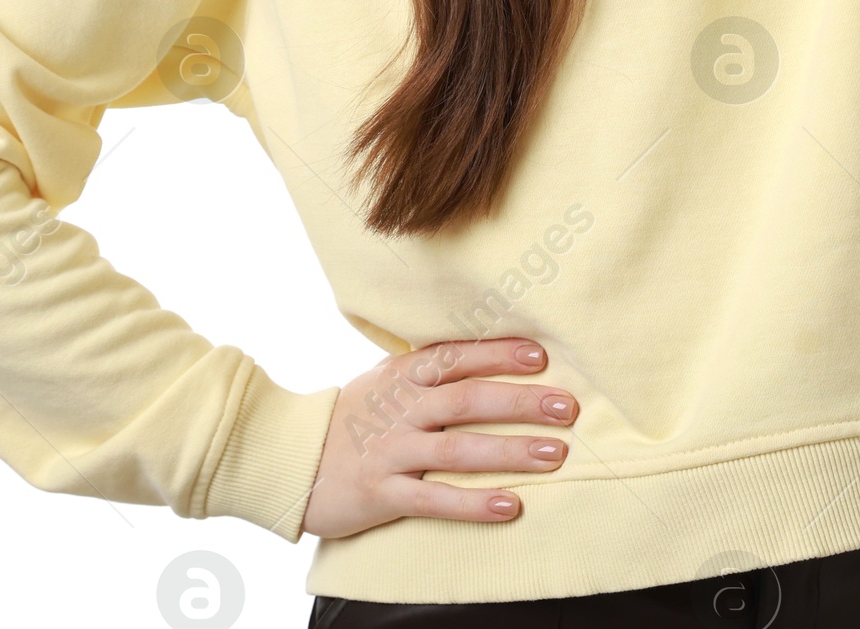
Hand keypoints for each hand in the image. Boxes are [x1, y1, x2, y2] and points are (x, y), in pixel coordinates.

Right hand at [301, 338, 576, 538]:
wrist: (292, 458)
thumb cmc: (355, 416)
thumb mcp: (387, 379)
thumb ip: (430, 368)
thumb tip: (488, 352)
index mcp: (403, 374)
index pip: (457, 357)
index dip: (499, 355)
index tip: (541, 358)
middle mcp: (401, 408)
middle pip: (467, 400)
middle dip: (521, 402)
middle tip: (567, 406)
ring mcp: (392, 451)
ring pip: (458, 450)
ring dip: (511, 451)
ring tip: (556, 454)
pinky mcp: (383, 493)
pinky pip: (435, 499)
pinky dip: (475, 504)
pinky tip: (511, 506)